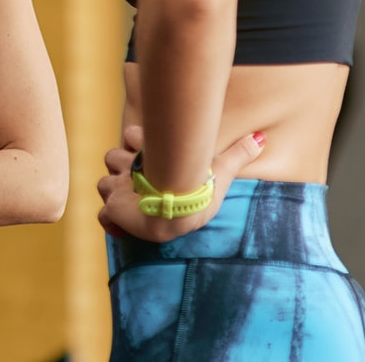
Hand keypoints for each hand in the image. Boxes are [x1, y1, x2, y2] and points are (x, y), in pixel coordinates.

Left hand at [96, 124, 263, 242]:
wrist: (175, 211)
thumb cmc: (196, 190)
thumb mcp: (219, 171)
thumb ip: (237, 155)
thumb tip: (261, 138)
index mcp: (150, 155)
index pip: (131, 136)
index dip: (135, 141)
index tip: (143, 150)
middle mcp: (129, 169)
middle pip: (114, 158)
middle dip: (122, 167)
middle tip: (139, 182)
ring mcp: (118, 188)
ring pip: (105, 183)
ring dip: (114, 191)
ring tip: (132, 203)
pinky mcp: (113, 208)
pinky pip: (104, 214)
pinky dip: (110, 220)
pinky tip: (119, 227)